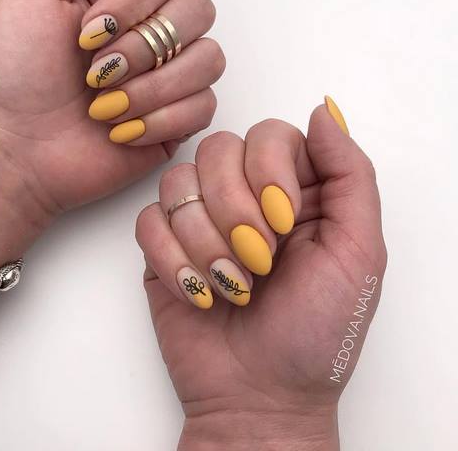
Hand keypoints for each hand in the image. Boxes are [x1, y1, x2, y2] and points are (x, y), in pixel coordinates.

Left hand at [0, 0, 221, 215]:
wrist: (14, 149)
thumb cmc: (15, 72)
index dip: (136, 1)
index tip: (86, 33)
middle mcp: (152, 32)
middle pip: (198, 9)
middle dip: (143, 46)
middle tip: (96, 73)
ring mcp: (168, 78)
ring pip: (209, 59)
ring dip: (152, 87)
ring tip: (105, 107)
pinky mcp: (177, 121)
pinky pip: (205, 107)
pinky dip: (160, 120)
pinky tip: (121, 131)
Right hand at [136, 98, 386, 449]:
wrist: (261, 396)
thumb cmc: (317, 332)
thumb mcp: (358, 252)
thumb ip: (350, 174)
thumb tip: (323, 109)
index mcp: (294, 189)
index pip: (269, 134)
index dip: (269, 170)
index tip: (285, 224)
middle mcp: (243, 195)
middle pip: (217, 149)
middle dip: (235, 208)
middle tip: (260, 261)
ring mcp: (199, 218)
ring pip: (178, 182)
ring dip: (204, 240)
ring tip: (230, 283)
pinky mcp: (163, 246)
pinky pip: (148, 220)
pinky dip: (172, 259)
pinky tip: (197, 291)